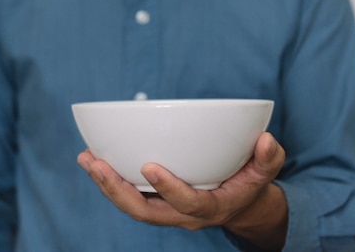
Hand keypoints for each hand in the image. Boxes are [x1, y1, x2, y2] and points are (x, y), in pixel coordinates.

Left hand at [77, 132, 286, 247]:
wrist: (240, 206)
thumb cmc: (249, 185)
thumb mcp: (265, 173)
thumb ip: (268, 158)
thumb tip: (267, 140)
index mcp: (210, 207)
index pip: (187, 203)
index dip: (168, 188)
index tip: (149, 167)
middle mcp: (183, 214)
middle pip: (145, 211)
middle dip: (117, 191)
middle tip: (96, 165)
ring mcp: (167, 210)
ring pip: (132, 205)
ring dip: (106, 185)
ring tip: (86, 159)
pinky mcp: (157, 201)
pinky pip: (130, 196)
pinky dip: (110, 180)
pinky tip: (94, 159)